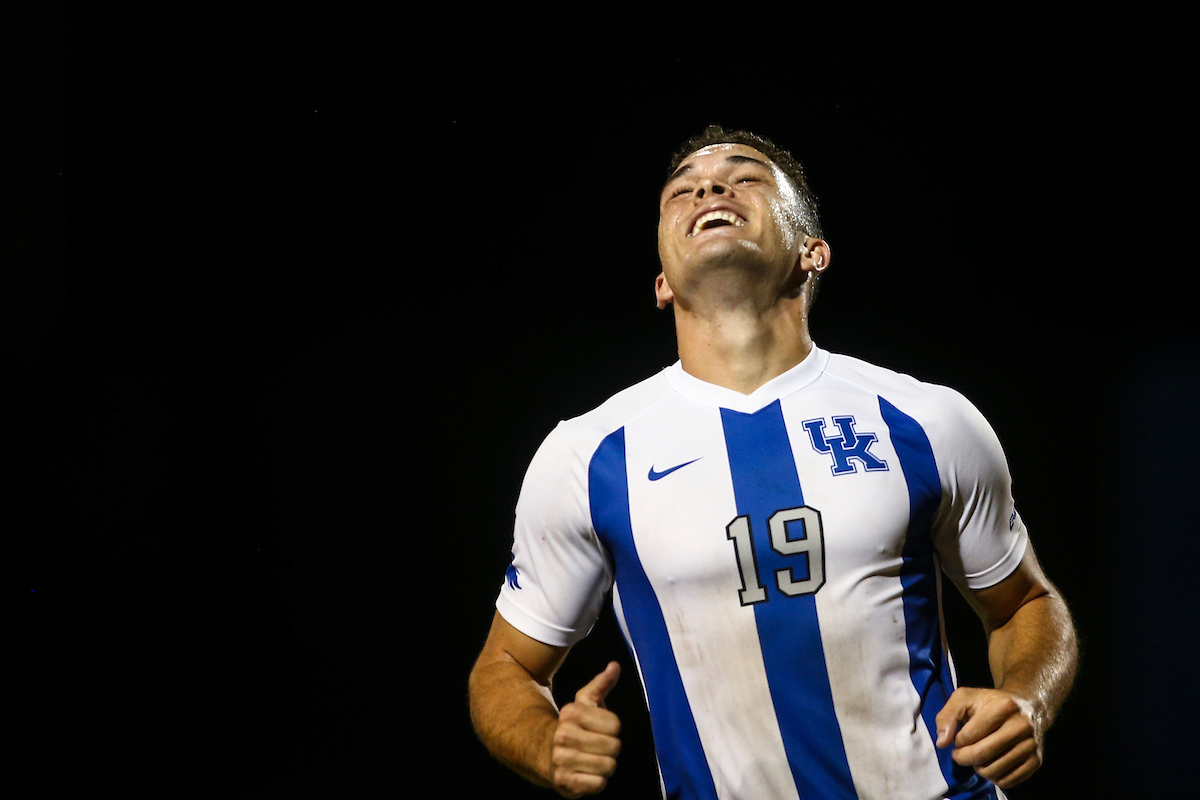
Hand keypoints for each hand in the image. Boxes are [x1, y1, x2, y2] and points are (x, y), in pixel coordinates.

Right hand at [550, 662, 621, 797]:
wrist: (545, 753)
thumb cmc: (574, 726)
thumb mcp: (585, 702)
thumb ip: (601, 684)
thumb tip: (615, 665)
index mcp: (570, 713)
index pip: (615, 725)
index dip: (613, 728)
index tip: (601, 729)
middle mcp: (563, 735)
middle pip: (614, 747)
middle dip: (611, 748)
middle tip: (599, 747)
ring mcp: (561, 760)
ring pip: (608, 766)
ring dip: (605, 765)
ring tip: (593, 760)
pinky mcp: (563, 782)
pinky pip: (598, 784)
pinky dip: (597, 781)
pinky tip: (587, 774)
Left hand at [935, 687, 1042, 787]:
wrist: (1029, 707)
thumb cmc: (991, 702)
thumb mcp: (965, 698)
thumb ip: (947, 716)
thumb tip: (942, 743)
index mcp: (1003, 707)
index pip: (969, 736)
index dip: (957, 740)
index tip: (958, 737)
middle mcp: (1021, 726)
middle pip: (981, 755)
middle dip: (963, 757)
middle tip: (960, 753)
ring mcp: (1031, 746)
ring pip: (993, 771)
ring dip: (977, 768)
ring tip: (976, 756)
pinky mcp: (1036, 762)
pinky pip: (1007, 781)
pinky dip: (993, 777)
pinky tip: (990, 764)